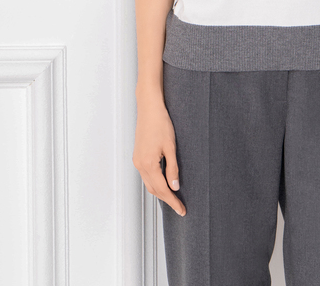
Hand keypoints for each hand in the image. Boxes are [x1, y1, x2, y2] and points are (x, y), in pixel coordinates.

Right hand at [132, 97, 185, 215]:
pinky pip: (146, 176)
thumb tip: (175, 187)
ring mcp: (137, 161)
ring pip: (149, 184)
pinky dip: (155, 182)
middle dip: (167, 199)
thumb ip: (172, 169)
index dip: (173, 201)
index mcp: (149, 164)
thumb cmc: (161, 124)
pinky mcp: (138, 156)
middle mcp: (140, 165)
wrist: (149, 109)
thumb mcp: (171, 147)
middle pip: (154, 190)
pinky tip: (164, 182)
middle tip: (180, 206)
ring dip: (160, 191)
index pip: (162, 190)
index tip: (182, 210)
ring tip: (174, 197)